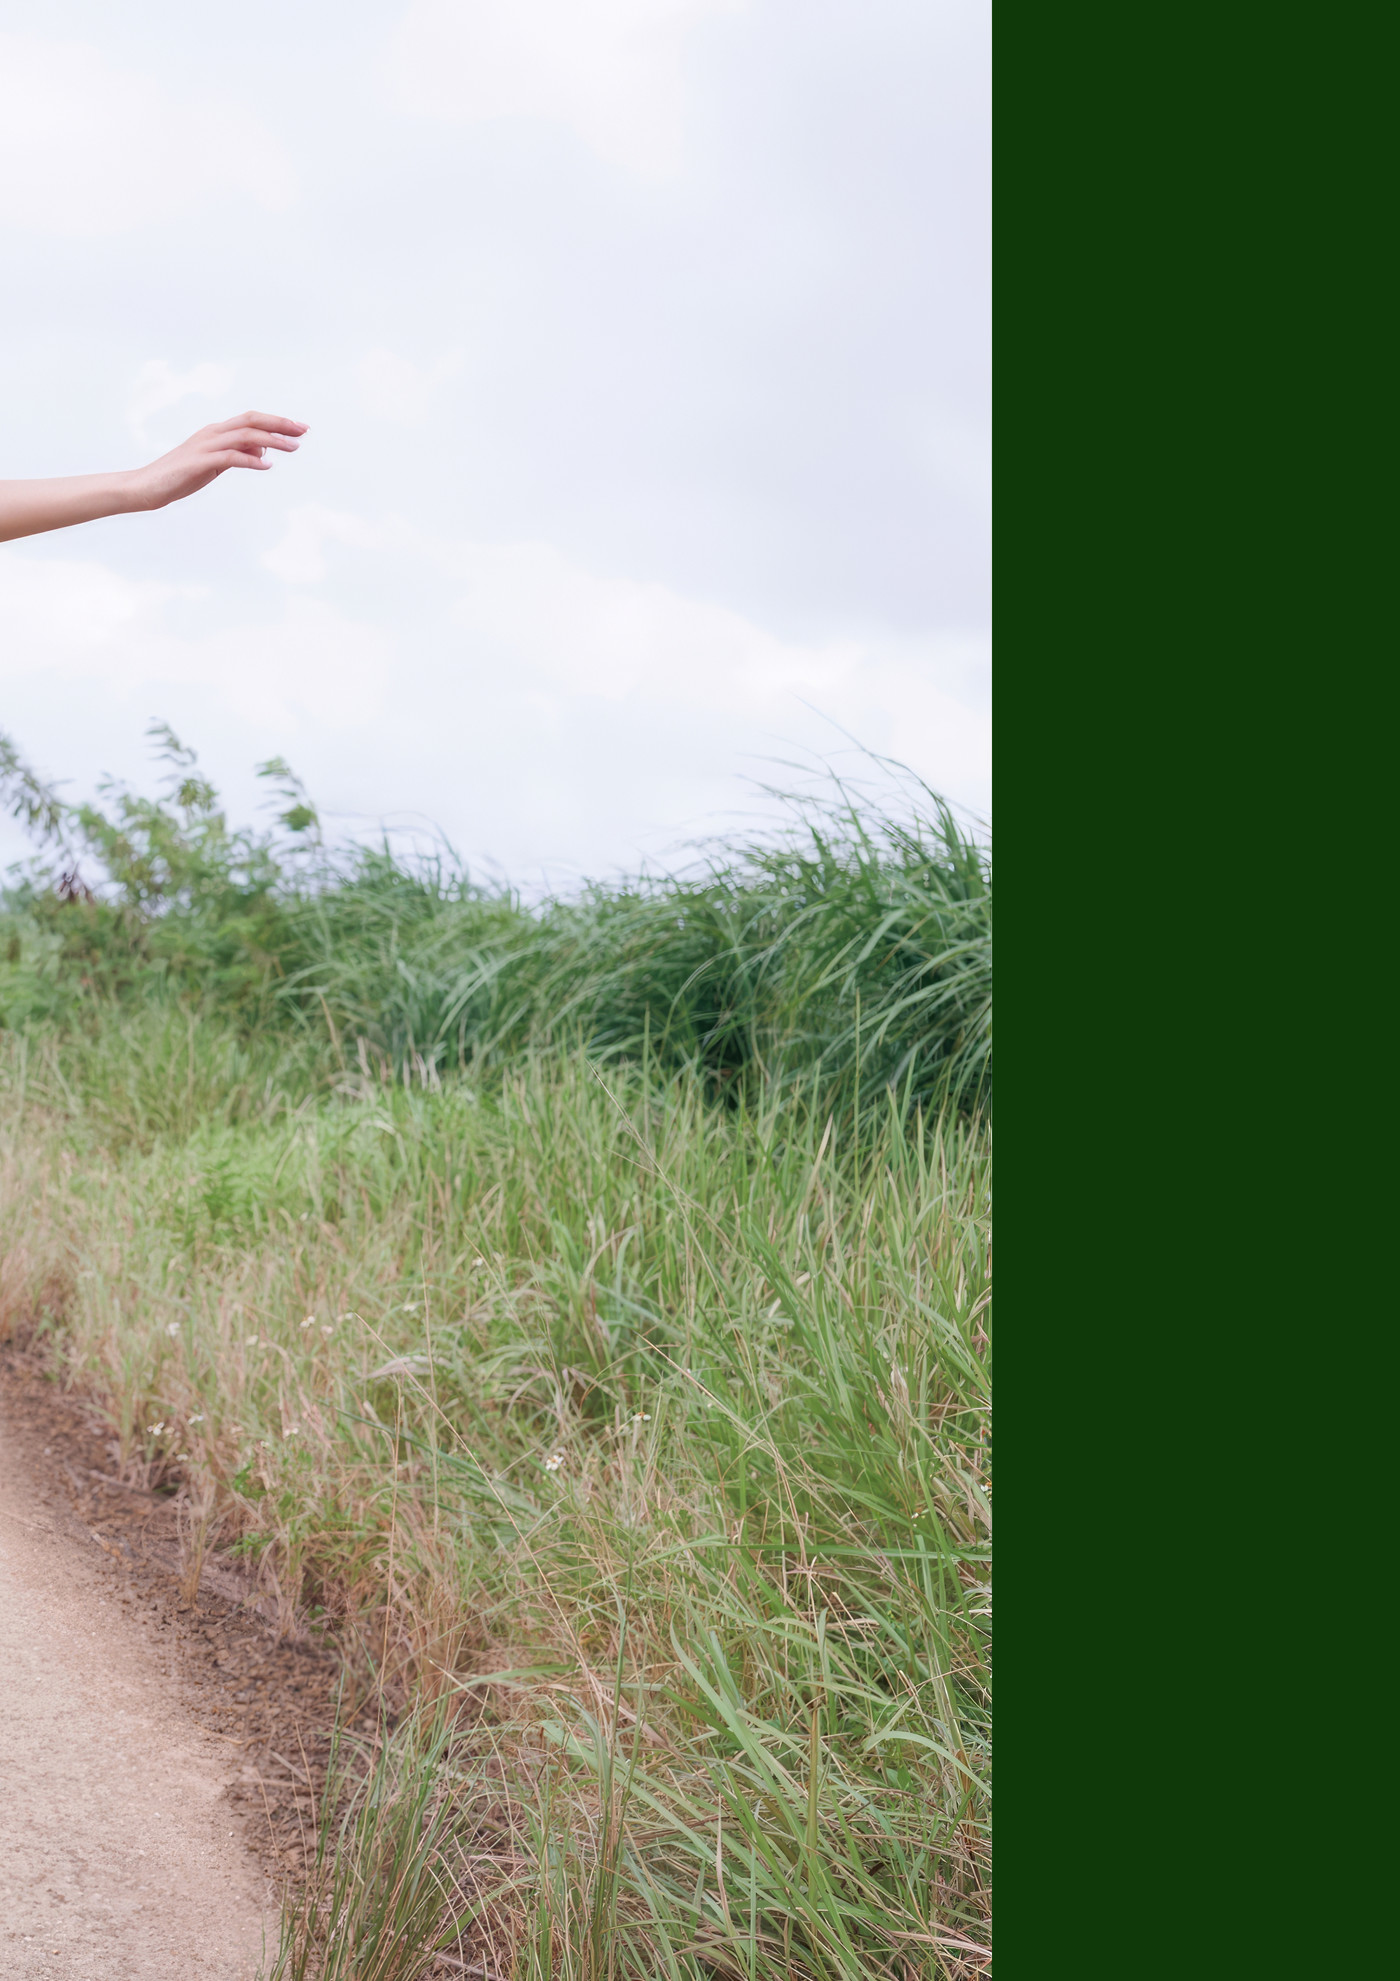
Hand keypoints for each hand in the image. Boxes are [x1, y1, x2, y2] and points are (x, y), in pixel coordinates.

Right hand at [128, 411, 307, 511]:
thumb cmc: (181, 476)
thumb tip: (261, 449)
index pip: (251, 419)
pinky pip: (230, 457)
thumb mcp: (215, 464)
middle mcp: (212, 433)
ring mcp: (205, 446)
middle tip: (304, 430)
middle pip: (252, 420)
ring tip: (293, 447)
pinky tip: (267, 465)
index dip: (276, 421)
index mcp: (216, 432)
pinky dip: (250, 459)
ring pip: (245, 435)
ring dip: (272, 440)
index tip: (298, 428)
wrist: (148, 486)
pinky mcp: (200, 462)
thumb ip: (236, 454)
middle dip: (280, 424)